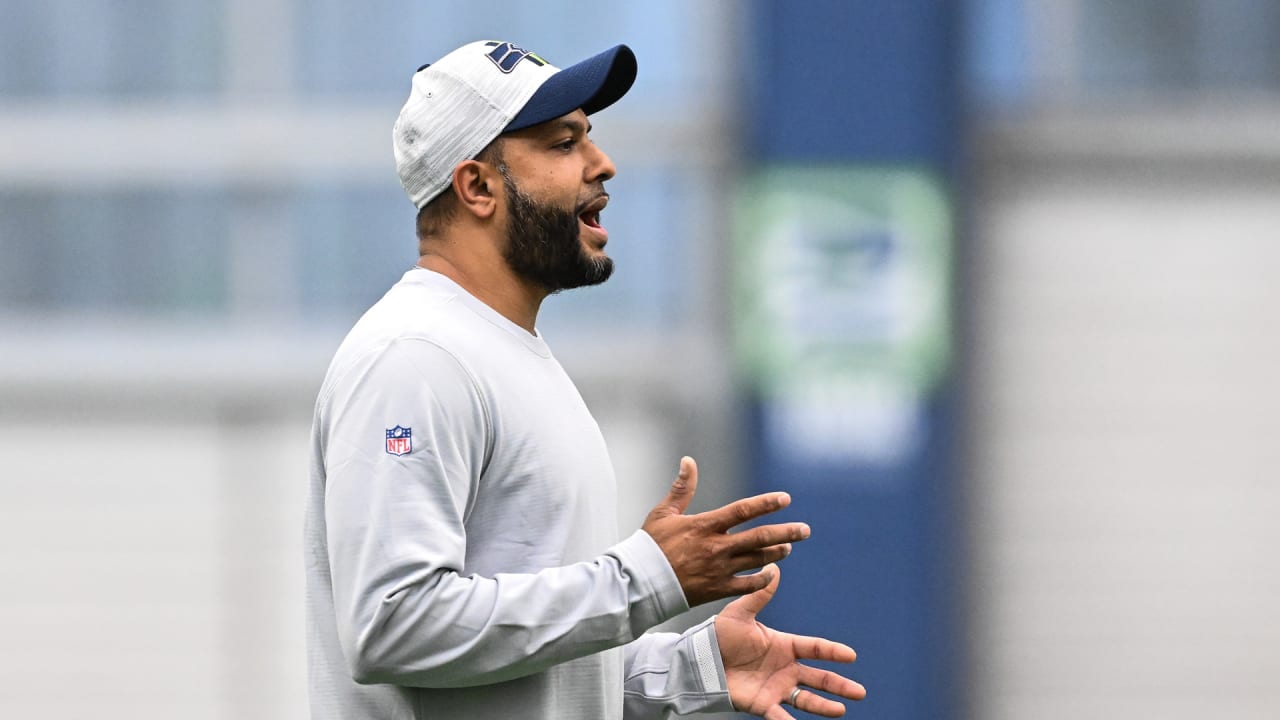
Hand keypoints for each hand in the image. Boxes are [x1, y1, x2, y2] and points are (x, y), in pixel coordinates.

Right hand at [642, 456, 809, 606]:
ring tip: (789, 547)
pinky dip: (763, 578)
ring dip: (777, 553)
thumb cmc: (649, 545)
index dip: (766, 503)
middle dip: (786, 532)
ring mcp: (719, 570)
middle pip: (760, 538)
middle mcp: (717, 547)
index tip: (786, 499)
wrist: (639, 583)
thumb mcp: (664, 513)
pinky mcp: (717, 590)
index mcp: (705, 526)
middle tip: (805, 530)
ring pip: (758, 560)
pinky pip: (748, 585)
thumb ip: (681, 488)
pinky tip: (771, 573)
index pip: (743, 510)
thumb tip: (688, 460)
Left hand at [715, 564, 866, 718]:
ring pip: (806, 699)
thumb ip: (760, 595)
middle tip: (859, 692)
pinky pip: (779, 716)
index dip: (832, 652)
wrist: (699, 660)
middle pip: (818, 677)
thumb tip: (774, 568)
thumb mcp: (740, 613)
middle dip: (839, 684)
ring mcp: (775, 687)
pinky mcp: (762, 704)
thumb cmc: (719, 636)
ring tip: (841, 710)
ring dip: (823, 706)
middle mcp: (784, 668)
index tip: (851, 655)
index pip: (814, 648)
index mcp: (783, 646)